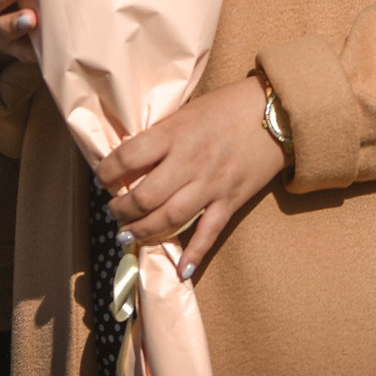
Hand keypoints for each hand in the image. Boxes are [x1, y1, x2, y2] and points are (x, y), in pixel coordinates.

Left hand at [96, 76, 284, 279]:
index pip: (129, 157)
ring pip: (170, 218)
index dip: (108, 171)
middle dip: (122, 209)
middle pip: (146, 196)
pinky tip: (181, 269)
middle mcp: (189, 162)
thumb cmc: (225, 106)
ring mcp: (211, 185)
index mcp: (174, 134)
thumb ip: (163, 134)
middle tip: (113, 212)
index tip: (102, 177)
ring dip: (144, 232)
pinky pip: (210, 232)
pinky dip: (195, 252)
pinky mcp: (231, 200)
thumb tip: (133, 155)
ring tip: (127, 237)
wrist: (273, 113)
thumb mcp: (186, 111)